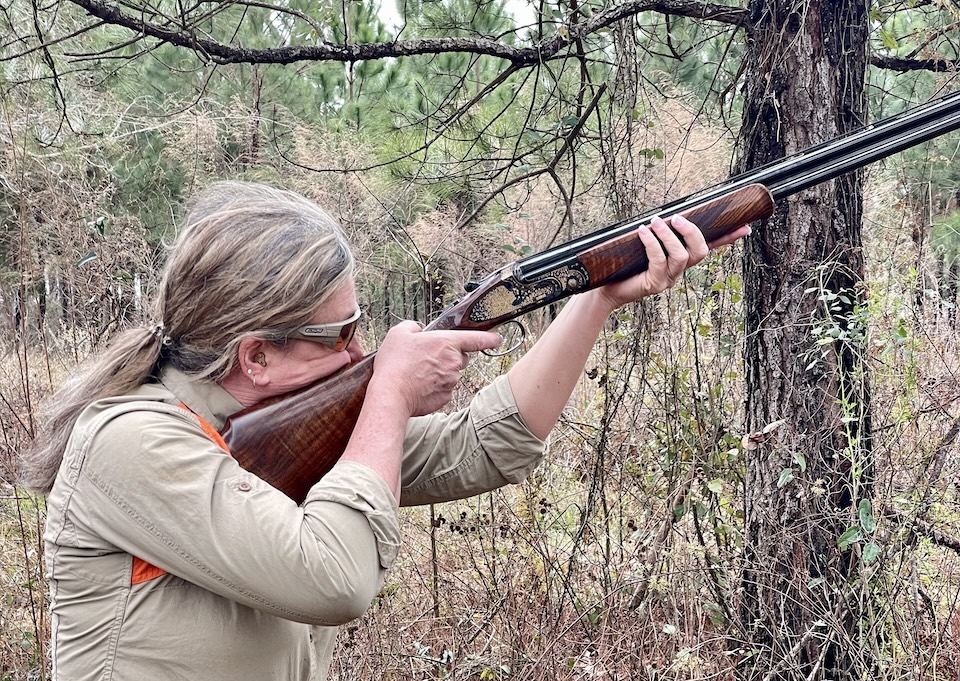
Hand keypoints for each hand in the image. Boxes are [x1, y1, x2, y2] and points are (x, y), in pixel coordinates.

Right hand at [370, 321, 501, 416]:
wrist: (390, 394)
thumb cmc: (394, 364)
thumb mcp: (399, 334)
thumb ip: (413, 327)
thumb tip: (418, 331)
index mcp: (446, 343)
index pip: (476, 338)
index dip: (489, 338)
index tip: (497, 338)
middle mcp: (454, 362)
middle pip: (460, 357)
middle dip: (448, 357)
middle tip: (426, 358)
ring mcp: (451, 381)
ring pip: (451, 374)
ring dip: (440, 373)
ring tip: (417, 373)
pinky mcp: (446, 397)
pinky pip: (444, 389)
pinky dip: (434, 387)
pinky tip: (419, 386)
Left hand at [596, 215, 749, 310]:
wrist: (606, 289)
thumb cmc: (624, 266)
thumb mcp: (642, 245)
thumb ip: (657, 234)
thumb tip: (662, 214)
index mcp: (680, 261)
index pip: (708, 248)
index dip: (727, 239)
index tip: (745, 227)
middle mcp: (678, 272)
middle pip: (700, 252)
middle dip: (692, 232)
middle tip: (677, 218)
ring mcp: (668, 280)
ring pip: (681, 256)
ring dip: (668, 235)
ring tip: (654, 222)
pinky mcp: (655, 285)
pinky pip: (659, 261)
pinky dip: (652, 243)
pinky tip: (642, 232)